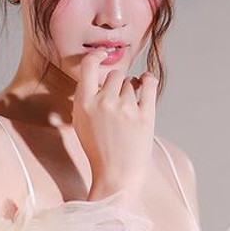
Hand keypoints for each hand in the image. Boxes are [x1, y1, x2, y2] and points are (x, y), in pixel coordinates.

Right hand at [72, 50, 157, 200]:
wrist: (116, 175)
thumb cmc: (98, 150)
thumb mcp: (80, 123)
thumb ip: (85, 98)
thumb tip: (97, 76)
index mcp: (84, 104)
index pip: (88, 66)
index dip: (96, 56)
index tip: (102, 54)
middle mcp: (104, 103)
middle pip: (114, 75)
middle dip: (116, 83)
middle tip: (117, 100)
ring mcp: (126, 109)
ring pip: (130, 82)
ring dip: (130, 89)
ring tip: (128, 108)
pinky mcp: (146, 115)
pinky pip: (149, 84)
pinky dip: (148, 80)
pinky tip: (145, 81)